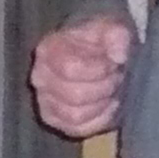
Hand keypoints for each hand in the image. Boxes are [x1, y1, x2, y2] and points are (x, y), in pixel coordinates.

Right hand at [29, 15, 134, 137]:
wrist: (97, 54)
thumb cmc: (101, 41)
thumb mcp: (113, 28)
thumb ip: (117, 35)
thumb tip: (119, 55)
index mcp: (49, 49)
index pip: (71, 68)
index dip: (99, 69)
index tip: (114, 62)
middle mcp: (39, 76)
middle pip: (74, 95)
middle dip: (104, 87)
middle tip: (117, 77)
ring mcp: (44, 101)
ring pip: (75, 115)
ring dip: (101, 104)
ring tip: (112, 90)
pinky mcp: (54, 120)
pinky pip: (77, 129)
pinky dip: (98, 119)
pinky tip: (107, 104)